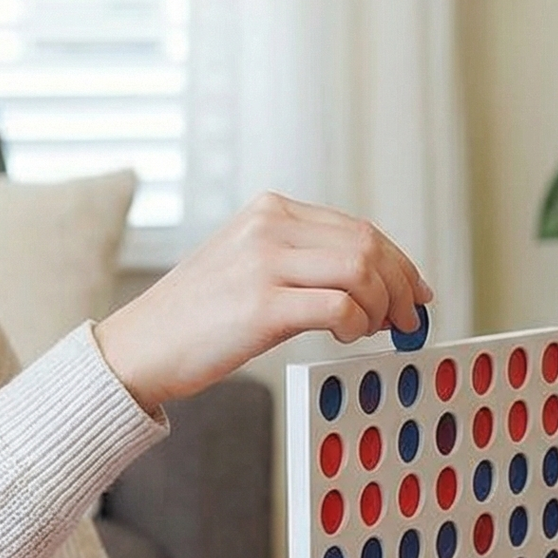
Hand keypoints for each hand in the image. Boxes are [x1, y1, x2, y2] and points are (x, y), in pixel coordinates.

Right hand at [94, 194, 433, 410]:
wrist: (140, 348)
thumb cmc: (200, 318)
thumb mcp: (250, 266)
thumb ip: (302, 260)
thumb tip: (374, 281)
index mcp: (269, 210)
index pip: (358, 228)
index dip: (399, 262)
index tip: (416, 293)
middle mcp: (268, 226)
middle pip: (368, 245)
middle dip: (401, 286)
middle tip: (408, 321)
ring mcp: (264, 263)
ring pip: (361, 271)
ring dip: (381, 307)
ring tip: (370, 331)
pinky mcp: (262, 305)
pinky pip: (340, 306)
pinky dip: (357, 324)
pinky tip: (344, 338)